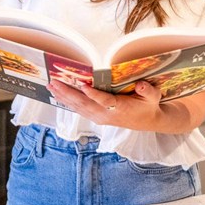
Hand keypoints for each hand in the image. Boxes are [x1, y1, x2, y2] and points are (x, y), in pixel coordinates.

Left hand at [46, 79, 163, 130]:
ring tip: (51, 86)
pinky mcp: (96, 117)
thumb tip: (141, 85)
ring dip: (64, 97)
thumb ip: (148, 91)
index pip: (104, 101)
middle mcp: (106, 115)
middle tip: (55, 82)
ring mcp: (99, 117)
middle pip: (84, 105)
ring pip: (79, 108)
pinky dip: (67, 102)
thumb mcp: (153, 97)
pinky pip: (79, 110)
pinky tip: (58, 94)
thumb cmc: (148, 106)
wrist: (147, 121)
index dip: (93, 94)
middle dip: (68, 93)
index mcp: (119, 108)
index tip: (82, 85)